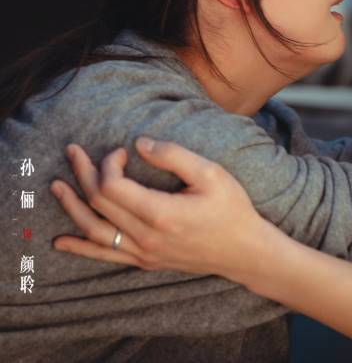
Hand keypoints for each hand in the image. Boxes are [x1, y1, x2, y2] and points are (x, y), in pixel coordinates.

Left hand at [50, 138, 262, 279]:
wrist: (244, 251)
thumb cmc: (231, 208)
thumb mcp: (211, 173)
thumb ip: (174, 155)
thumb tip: (139, 143)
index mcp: (161, 213)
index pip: (112, 188)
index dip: (109, 164)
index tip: (122, 150)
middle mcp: (146, 237)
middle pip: (99, 204)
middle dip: (83, 174)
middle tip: (74, 151)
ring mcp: (144, 252)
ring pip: (94, 231)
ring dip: (71, 207)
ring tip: (56, 186)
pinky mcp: (145, 260)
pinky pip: (105, 255)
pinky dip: (80, 247)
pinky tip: (61, 242)